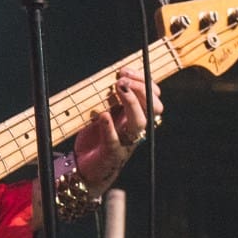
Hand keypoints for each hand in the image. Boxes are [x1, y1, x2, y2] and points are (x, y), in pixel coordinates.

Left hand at [69, 68, 162, 197]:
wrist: (84, 167)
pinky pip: (114, 141)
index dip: (143, 80)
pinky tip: (102, 115)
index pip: (152, 95)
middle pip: (153, 107)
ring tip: (118, 87)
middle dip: (141, 89)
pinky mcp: (111, 154)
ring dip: (131, 102)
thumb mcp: (105, 113)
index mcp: (136, 116)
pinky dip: (109, 128)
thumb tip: (114, 76)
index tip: (124, 70)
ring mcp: (125, 141)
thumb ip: (111, 99)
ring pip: (139, 122)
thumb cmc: (96, 137)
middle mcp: (135, 128)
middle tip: (121, 79)